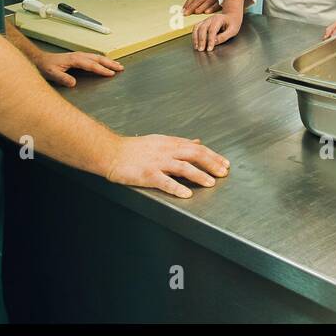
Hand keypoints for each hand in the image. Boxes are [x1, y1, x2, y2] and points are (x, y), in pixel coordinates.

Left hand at [37, 51, 123, 86]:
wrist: (40, 60)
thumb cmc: (46, 67)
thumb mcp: (52, 74)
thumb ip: (63, 78)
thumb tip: (74, 83)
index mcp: (75, 59)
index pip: (92, 65)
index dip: (102, 70)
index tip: (111, 74)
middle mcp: (79, 56)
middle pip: (98, 58)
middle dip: (110, 63)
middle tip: (121, 68)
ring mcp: (79, 55)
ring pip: (97, 57)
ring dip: (108, 61)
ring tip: (117, 65)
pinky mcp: (78, 57)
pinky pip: (93, 58)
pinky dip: (102, 60)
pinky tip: (105, 63)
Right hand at [107, 134, 229, 198]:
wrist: (111, 152)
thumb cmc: (134, 149)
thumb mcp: (160, 141)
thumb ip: (180, 143)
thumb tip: (197, 142)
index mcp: (170, 143)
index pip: (197, 148)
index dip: (213, 155)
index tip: (224, 163)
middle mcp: (166, 151)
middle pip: (194, 154)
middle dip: (211, 163)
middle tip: (223, 173)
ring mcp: (157, 162)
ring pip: (183, 167)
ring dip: (199, 175)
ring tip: (211, 183)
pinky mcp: (147, 174)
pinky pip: (165, 182)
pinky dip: (177, 188)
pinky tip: (187, 194)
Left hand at [182, 0, 220, 15]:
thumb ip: (199, 0)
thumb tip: (187, 9)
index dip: (188, 3)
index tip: (183, 10)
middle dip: (192, 6)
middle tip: (186, 13)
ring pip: (208, 1)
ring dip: (202, 7)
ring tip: (196, 12)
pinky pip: (216, 4)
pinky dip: (212, 8)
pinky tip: (207, 12)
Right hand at [193, 9, 242, 50]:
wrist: (231, 16)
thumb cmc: (232, 23)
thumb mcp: (233, 30)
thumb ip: (224, 36)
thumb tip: (215, 42)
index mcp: (219, 19)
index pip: (212, 30)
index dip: (210, 40)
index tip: (209, 49)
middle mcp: (210, 19)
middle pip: (203, 28)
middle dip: (201, 40)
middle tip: (201, 49)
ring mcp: (205, 21)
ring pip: (197, 28)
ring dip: (195, 38)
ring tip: (196, 47)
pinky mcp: (202, 23)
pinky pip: (196, 28)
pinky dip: (194, 36)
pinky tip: (195, 43)